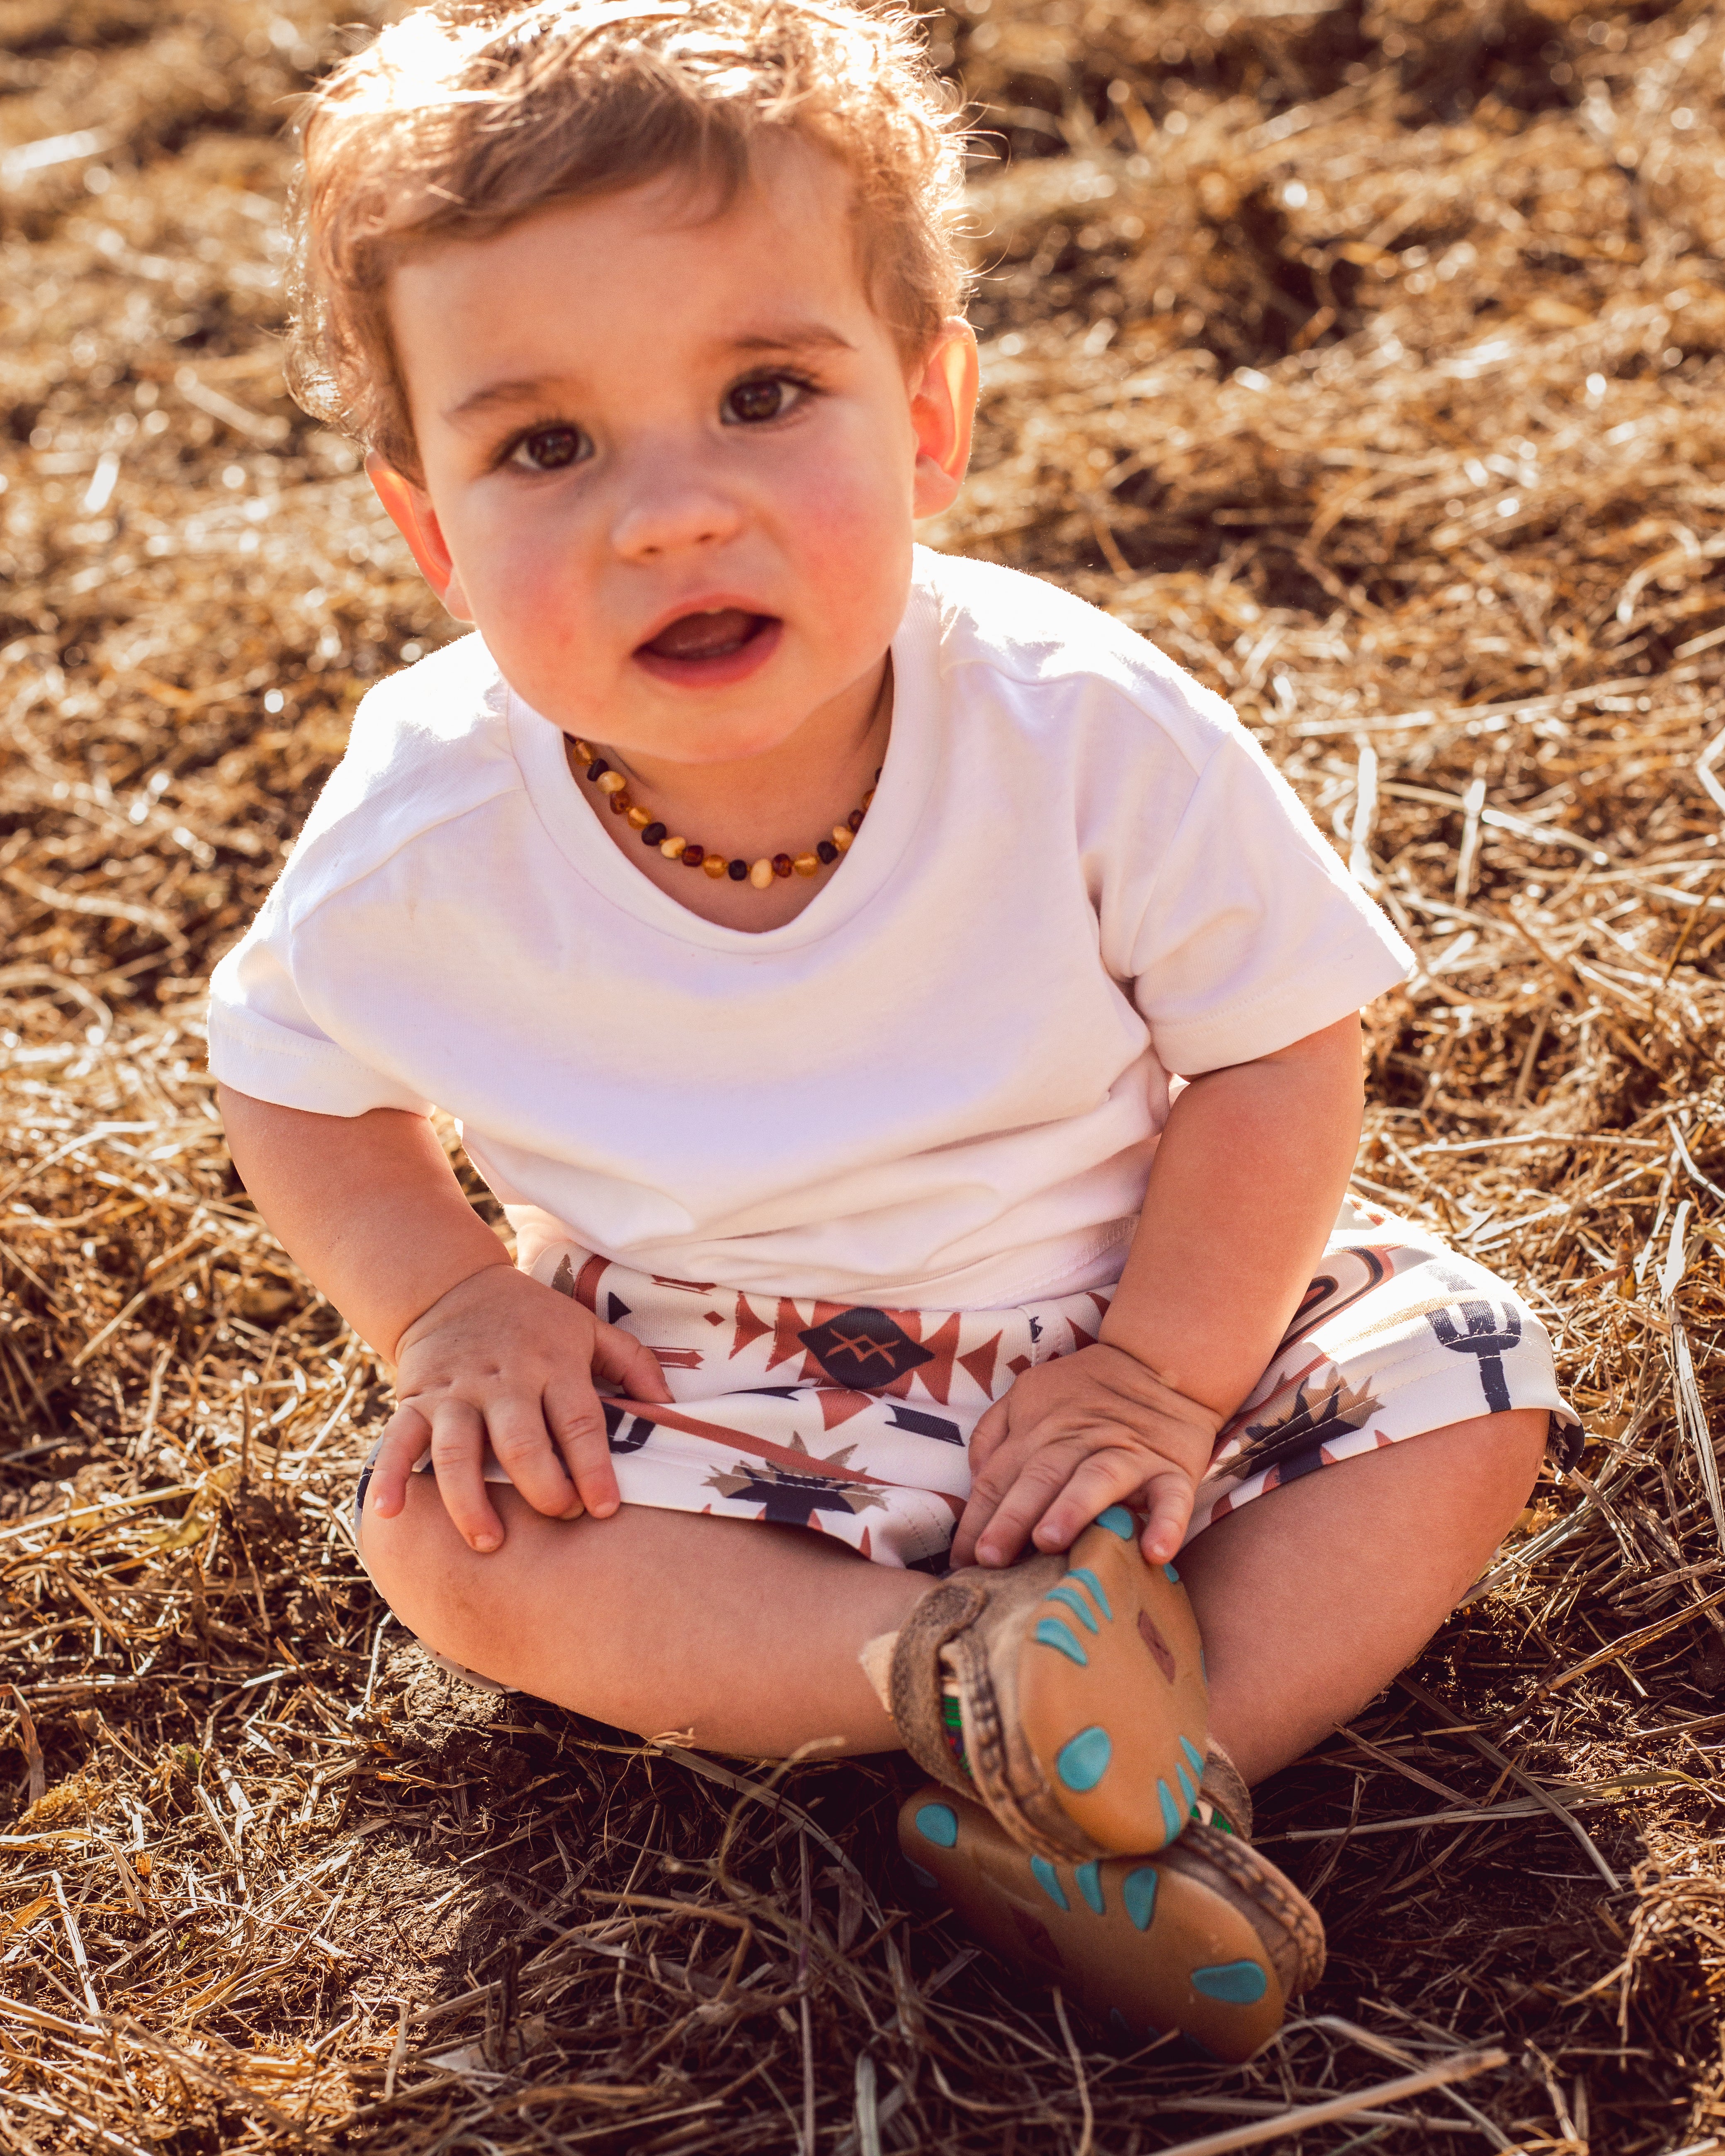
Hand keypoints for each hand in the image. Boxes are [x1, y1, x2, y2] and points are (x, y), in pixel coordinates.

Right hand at [364, 1264, 670, 1552]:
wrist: (453, 1288)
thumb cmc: (535, 1321)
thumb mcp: (588, 1327)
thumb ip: (632, 1362)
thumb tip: (672, 1405)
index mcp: (553, 1365)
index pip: (578, 1423)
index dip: (593, 1468)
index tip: (604, 1508)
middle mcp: (504, 1382)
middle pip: (521, 1443)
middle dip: (541, 1488)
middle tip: (559, 1518)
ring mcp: (456, 1393)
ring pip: (459, 1451)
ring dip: (471, 1500)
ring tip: (489, 1542)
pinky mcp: (416, 1401)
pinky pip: (399, 1441)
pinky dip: (391, 1476)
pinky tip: (389, 1512)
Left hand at [950, 1344, 1220, 1571]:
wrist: (1160, 1358)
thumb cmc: (1086, 1390)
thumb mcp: (1029, 1393)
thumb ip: (994, 1432)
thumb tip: (975, 1480)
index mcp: (1039, 1426)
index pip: (999, 1476)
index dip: (977, 1518)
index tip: (959, 1560)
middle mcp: (1078, 1439)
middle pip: (1039, 1477)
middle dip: (1011, 1517)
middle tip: (989, 1558)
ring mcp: (1126, 1453)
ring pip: (1095, 1479)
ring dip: (1072, 1510)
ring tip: (1049, 1542)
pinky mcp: (1171, 1467)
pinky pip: (1172, 1496)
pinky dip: (1167, 1523)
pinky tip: (1155, 1553)